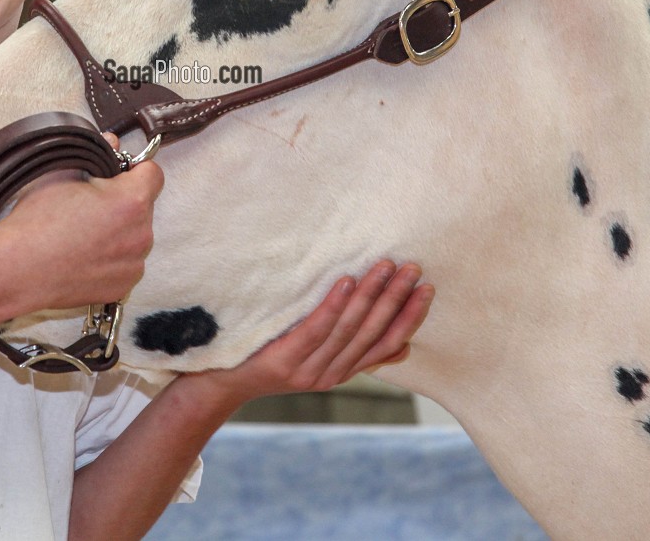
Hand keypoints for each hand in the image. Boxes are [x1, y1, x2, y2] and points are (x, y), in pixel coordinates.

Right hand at [0, 147, 161, 311]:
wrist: (17, 269)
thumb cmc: (37, 223)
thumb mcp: (63, 172)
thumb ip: (98, 154)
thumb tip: (112, 143)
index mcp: (131, 201)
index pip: (154, 174)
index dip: (136, 169)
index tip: (121, 173)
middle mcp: (141, 234)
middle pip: (143, 208)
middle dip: (123, 203)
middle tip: (90, 206)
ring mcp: (133, 264)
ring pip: (134, 237)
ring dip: (119, 232)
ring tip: (83, 235)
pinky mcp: (122, 287)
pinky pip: (125, 264)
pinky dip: (111, 259)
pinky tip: (83, 256)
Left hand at [187, 261, 432, 406]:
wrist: (222, 383)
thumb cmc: (270, 358)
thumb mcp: (317, 359)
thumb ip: (354, 351)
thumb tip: (404, 346)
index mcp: (342, 372)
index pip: (387, 345)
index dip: (409, 318)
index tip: (427, 290)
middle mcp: (330, 373)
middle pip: (371, 333)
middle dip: (396, 299)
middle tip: (413, 269)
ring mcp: (308, 368)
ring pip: (348, 329)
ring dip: (370, 296)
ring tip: (385, 266)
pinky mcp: (285, 359)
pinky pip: (315, 329)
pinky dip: (333, 305)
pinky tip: (345, 281)